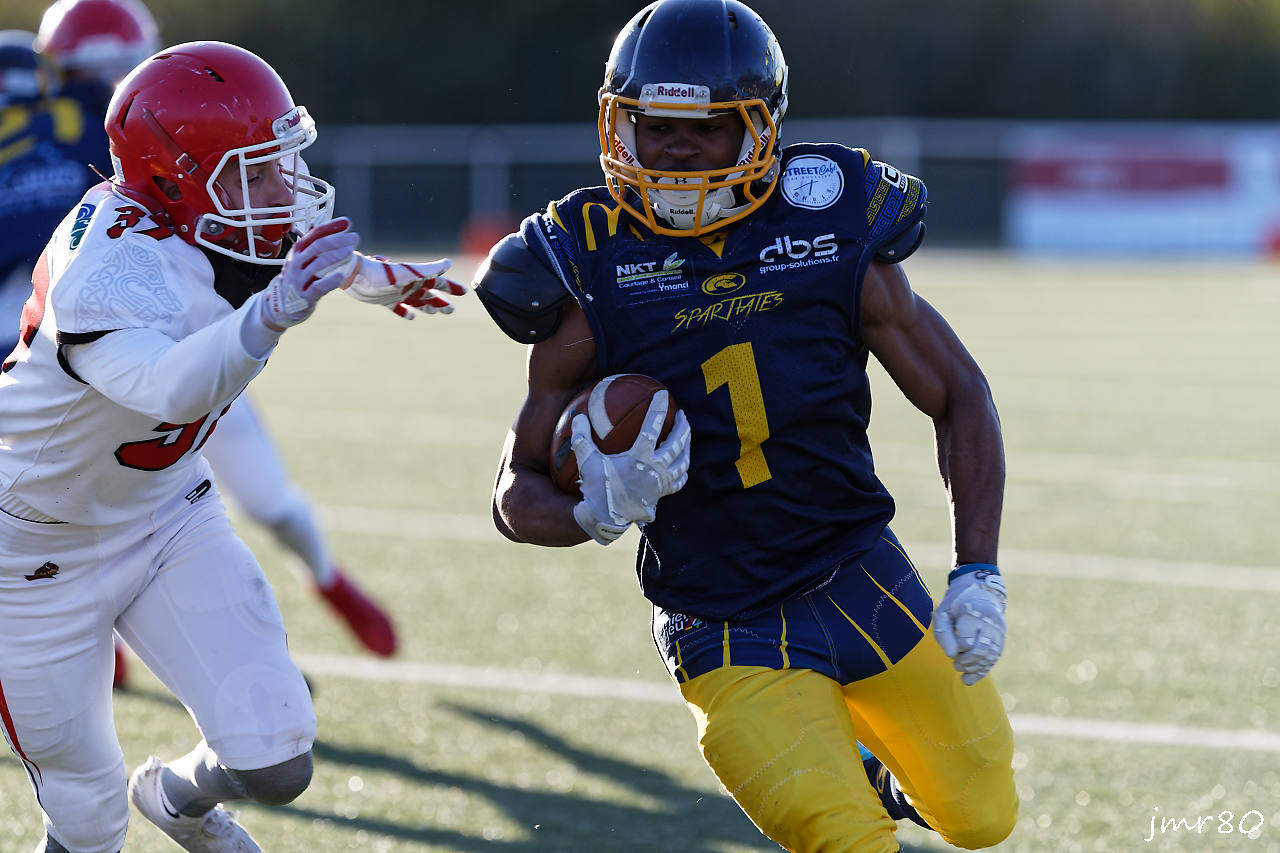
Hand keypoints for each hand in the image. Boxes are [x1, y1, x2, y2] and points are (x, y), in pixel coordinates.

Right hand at [260, 218, 358, 329]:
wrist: (280, 304)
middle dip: (337, 240)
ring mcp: (299, 279)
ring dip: (336, 256)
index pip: (314, 234)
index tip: (347, 222)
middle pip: (317, 246)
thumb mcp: (301, 257)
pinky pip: (317, 287)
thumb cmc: (296, 277)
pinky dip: (330, 281)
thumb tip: (320, 220)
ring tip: (351, 251)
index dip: (331, 227)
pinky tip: (341, 276)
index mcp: (298, 251)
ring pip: (317, 264)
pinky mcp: (305, 296)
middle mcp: (297, 263)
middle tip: (354, 237)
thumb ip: (311, 241)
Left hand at [343, 254, 469, 318]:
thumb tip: (448, 265)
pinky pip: (398, 308)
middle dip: (442, 301)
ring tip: (437, 312)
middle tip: (452, 310)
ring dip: (428, 306)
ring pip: (417, 301)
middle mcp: (409, 285)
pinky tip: (412, 317)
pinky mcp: (385, 300)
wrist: (356, 276)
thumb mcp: (408, 272)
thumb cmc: (382, 273)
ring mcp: (397, 293)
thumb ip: (428, 270)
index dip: (451, 287)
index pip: (438, 283)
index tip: (465, 292)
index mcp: (416, 278)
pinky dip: (406, 312)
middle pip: (430, 294)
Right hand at [571, 391, 691, 544]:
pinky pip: (678, 481)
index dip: (659, 409)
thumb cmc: (597, 488)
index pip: (652, 428)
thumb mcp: (587, 461)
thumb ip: (583, 438)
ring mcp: (660, 484)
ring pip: (682, 463)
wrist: (605, 519)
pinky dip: (682, 471)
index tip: (664, 395)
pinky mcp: (661, 495)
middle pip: (677, 444)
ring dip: (686, 447)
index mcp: (639, 458)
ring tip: (686, 438)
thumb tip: (578, 417)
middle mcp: (654, 470)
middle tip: (683, 415)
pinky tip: (681, 466)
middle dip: (682, 427)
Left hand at [932, 566, 1006, 684]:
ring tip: (960, 667)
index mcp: (973, 612)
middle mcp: (990, 622)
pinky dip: (981, 671)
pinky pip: (994, 659)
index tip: (951, 647)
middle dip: (966, 661)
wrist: (980, 593)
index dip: (957, 648)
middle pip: (980, 650)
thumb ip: (943, 632)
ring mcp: (998, 631)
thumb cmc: (956, 605)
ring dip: (973, 667)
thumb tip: (951, 655)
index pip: (967, 640)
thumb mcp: (943, 613)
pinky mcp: (1001, 639)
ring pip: (990, 656)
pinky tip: (968, 679)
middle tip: (955, 662)